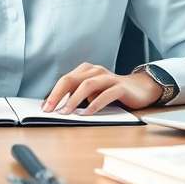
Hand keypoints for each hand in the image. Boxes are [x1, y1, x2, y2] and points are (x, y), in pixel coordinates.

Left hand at [41, 63, 162, 115]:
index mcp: (86, 70)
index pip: (65, 80)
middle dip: (57, 95)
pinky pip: (105, 95)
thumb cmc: (112, 91)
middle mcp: (96, 71)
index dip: (53, 93)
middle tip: (49, 109)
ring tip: (65, 112)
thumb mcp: (92, 92)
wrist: (140, 88)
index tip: (44, 107)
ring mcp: (108, 78)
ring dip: (74, 99)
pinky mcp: (120, 87)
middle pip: (72, 80)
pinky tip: (86, 113)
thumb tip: (58, 107)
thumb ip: (78, 95)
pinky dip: (94, 104)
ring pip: (87, 85)